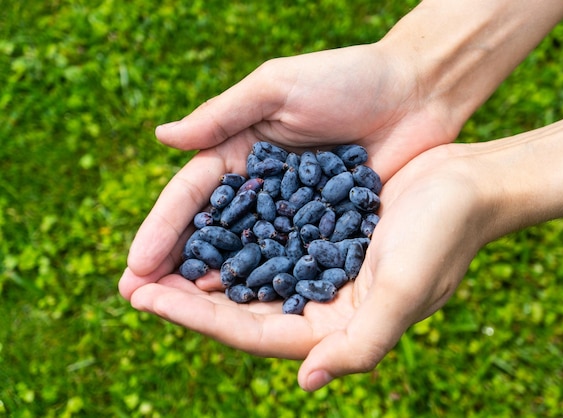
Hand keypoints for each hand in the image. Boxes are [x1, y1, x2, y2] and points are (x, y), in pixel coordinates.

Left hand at [120, 143, 489, 390]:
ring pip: (249, 274)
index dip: (198, 318)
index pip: (255, 331)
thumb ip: (361, 343)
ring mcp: (321, 267)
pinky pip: (267, 238)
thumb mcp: (405, 290)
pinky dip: (232, 234)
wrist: (471, 185)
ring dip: (202, 267)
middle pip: (242, 308)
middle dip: (186, 297)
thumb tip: (306, 380)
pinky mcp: (322, 232)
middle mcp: (325, 302)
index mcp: (339, 326)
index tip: (146, 297)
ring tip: (152, 258)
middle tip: (130, 283)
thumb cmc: (444, 235)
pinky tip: (199, 224)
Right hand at [122, 42, 460, 287]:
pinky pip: (289, 260)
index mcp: (239, 150)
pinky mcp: (325, 228)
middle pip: (210, 232)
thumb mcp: (279, 87)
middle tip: (138, 298)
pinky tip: (243, 307)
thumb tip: (162, 137)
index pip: (191, 196)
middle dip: (175, 264)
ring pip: (244, 253)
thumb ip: (223, 115)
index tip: (135, 266)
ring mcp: (292, 211)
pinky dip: (265, 282)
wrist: (415, 93)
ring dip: (212, 283)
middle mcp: (259, 186)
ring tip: (178, 312)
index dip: (162, 229)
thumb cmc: (348, 79)